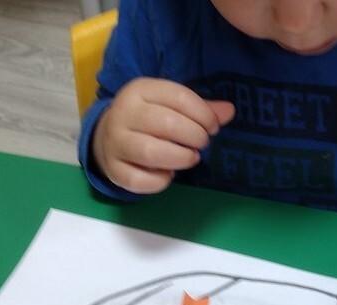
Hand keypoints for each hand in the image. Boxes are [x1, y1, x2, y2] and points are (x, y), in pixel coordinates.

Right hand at [92, 77, 234, 193]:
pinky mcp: (113, 169)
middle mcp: (124, 112)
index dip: (203, 113)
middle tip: (202, 144)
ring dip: (180, 158)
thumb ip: (200, 109)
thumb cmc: (148, 120)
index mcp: (140, 90)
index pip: (178, 96)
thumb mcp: (170, 106)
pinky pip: (139, 180)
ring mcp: (115, 141)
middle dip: (194, 136)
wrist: (107, 138)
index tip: (213, 127)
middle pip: (166, 124)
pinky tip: (168, 175)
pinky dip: (159, 182)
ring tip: (191, 158)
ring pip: (150, 152)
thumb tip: (229, 111)